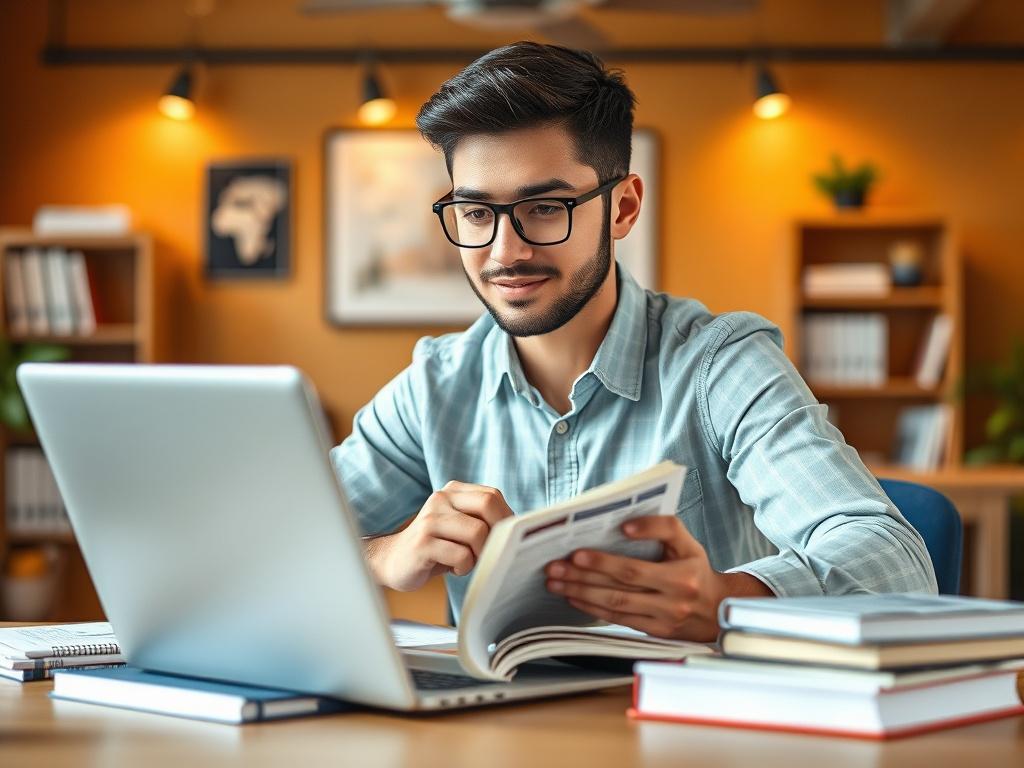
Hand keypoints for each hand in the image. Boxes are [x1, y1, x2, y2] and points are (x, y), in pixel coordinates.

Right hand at [365, 481, 513, 591]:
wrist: (394, 561)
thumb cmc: (437, 547)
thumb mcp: (460, 526)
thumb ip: (484, 519)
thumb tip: (520, 528)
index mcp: (452, 491)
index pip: (492, 496)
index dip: (506, 520)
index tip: (503, 540)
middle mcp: (440, 499)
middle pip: (488, 506)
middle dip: (497, 533)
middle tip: (490, 552)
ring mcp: (430, 520)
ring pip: (477, 533)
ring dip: (480, 554)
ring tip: (468, 561)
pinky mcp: (422, 543)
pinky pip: (461, 556)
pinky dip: (464, 568)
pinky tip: (453, 568)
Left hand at [544, 516, 772, 640]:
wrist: (718, 608)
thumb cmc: (696, 568)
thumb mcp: (687, 542)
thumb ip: (661, 526)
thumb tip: (625, 526)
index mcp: (681, 576)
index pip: (635, 570)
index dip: (604, 564)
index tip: (577, 555)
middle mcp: (671, 602)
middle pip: (618, 591)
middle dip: (581, 579)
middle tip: (554, 569)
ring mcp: (661, 621)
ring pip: (614, 608)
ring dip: (581, 595)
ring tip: (555, 583)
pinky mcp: (653, 632)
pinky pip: (618, 620)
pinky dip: (592, 609)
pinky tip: (574, 598)